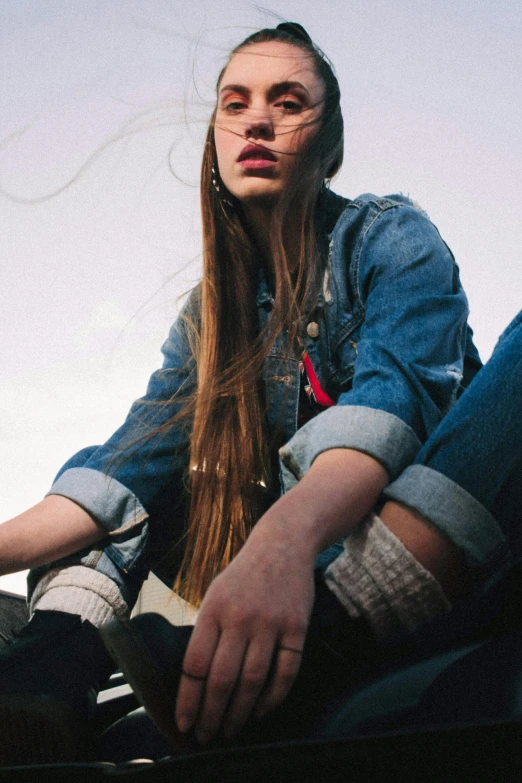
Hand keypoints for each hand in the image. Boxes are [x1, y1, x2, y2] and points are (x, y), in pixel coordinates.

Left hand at [175, 517, 315, 744]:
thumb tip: (194, 681)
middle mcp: (240, 617)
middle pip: (222, 680)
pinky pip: (285, 673)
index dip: (188, 700)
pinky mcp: (297, 627)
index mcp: (213, 609)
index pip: (194, 665)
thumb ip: (206, 631)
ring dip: (240, 713)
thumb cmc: (244, 575)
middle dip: (211, 716)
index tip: (183, 723)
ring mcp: (270, 622)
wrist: (283, 544)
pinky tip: (261, 711)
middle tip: (207, 737)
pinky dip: (273, 698)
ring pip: (253, 681)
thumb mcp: (215, 593)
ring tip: (231, 729)